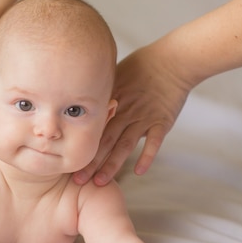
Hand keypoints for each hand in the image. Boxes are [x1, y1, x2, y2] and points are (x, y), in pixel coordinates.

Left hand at [73, 44, 192, 185]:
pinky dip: (147, 156)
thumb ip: (102, 94)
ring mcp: (144, 117)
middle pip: (104, 141)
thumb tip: (81, 103)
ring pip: (125, 145)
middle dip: (90, 162)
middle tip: (77, 180)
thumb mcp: (116, 75)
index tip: (68, 162)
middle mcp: (125, 112)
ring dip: (112, 165)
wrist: (173, 60)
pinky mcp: (162, 121)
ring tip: (100, 182)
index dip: (81, 146)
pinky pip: (154, 141)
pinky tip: (137, 172)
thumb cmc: (143, 66)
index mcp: (112, 103)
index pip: (93, 130)